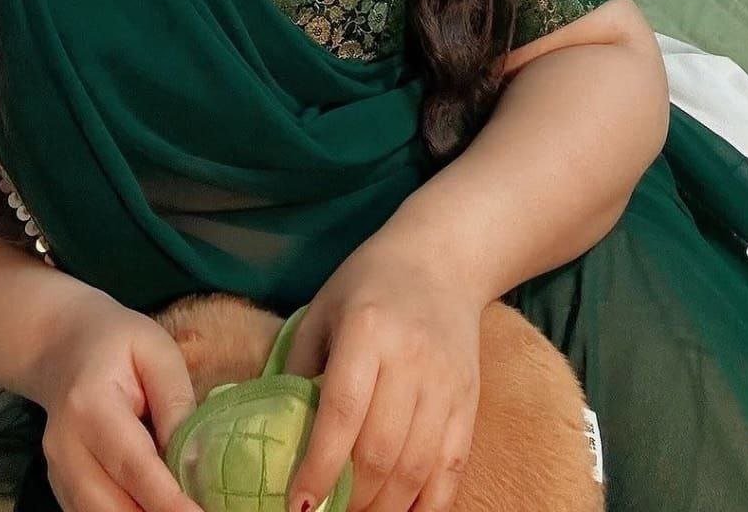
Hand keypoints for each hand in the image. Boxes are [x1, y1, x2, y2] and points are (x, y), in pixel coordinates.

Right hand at [29, 286, 204, 511]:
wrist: (61, 346)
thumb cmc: (116, 342)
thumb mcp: (156, 350)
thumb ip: (176, 401)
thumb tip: (197, 458)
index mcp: (90, 405)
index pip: (133, 465)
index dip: (168, 500)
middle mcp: (65, 447)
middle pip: (112, 506)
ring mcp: (57, 471)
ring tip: (183, 508)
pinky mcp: (60, 486)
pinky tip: (156, 507)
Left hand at [282, 229, 483, 511]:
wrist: (443, 260)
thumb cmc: (370, 282)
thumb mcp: (324, 308)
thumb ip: (301, 364)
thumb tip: (277, 431)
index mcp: (367, 329)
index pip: (342, 411)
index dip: (321, 465)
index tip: (299, 504)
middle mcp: (411, 358)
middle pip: (381, 450)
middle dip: (350, 498)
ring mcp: (446, 383)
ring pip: (416, 468)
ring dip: (384, 508)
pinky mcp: (470, 401)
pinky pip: (452, 469)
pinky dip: (428, 505)